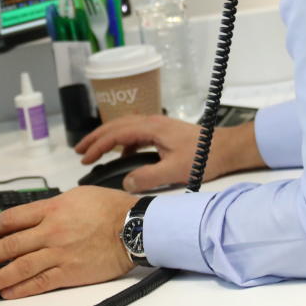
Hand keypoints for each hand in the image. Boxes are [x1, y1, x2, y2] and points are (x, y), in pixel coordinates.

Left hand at [0, 186, 137, 298]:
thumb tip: (31, 217)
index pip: (11, 219)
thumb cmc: (109, 209)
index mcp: (51, 208)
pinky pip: (40, 282)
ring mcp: (59, 253)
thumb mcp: (76, 196)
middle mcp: (51, 230)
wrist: (133, 227)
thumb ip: (51, 207)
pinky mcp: (70, 272)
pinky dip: (22, 288)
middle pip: (8, 244)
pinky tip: (8, 291)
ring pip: (20, 266)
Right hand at [74, 114, 264, 191]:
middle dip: (96, 138)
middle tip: (79, 151)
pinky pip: (135, 134)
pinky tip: (123, 157)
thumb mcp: (174, 171)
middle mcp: (152, 122)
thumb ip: (148, 177)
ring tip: (95, 152)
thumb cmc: (203, 157)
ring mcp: (158, 126)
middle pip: (116, 125)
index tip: (84, 157)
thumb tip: (126, 183)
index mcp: (151, 127)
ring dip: (108, 139)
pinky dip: (123, 143)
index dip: (98, 145)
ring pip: (125, 128)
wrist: (226, 148)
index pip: (116, 133)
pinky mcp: (163, 132)